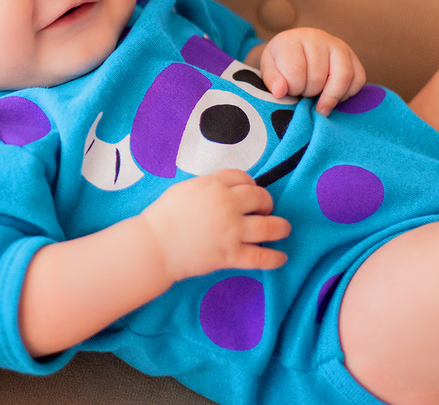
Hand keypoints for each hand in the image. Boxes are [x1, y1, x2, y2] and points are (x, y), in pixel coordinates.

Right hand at [140, 169, 288, 282]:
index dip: (251, 185)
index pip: (244, 178)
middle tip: (265, 210)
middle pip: (261, 198)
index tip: (251, 192)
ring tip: (284, 229)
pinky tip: (281, 257)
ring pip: (269, 227)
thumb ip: (209, 185)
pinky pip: (261, 257)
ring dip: (281, 227)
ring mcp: (232, 231)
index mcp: (214, 185)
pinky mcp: (231, 255)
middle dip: (267, 203)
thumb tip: (227, 189)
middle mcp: (227, 204)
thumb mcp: (186, 188)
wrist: (155, 245)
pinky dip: (274, 258)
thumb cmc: (164, 215)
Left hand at [250, 27, 365, 115]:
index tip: (290, 91)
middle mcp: (316, 38)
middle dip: (309, 93)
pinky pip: (358, 78)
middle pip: (318, 76)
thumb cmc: (281, 61)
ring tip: (320, 104)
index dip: (293, 88)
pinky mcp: (352, 55)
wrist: (297, 47)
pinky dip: (348, 93)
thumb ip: (272, 79)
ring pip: (342, 76)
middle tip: (303, 94)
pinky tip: (334, 95)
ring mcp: (337, 44)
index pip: (295, 70)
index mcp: (291, 40)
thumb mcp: (269, 68)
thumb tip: (280, 92)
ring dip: (330, 96)